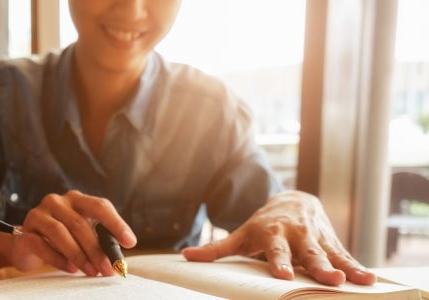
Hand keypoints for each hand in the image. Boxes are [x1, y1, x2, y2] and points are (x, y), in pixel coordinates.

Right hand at [9, 190, 136, 275]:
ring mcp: (39, 214)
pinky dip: (58, 259)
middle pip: (80, 223)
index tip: (130, 242)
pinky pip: (42, 245)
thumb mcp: (82, 236)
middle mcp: (57, 201)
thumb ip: (99, 240)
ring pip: (60, 233)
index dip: (116, 224)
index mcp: (76, 199)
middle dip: (96, 249)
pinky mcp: (25, 231)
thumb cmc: (61, 240)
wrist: (26, 245)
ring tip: (91, 271)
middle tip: (107, 269)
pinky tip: (71, 269)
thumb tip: (118, 258)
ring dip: (78, 255)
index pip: (99, 205)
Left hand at [182, 190, 376, 285]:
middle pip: (308, 253)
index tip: (281, 275)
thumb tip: (186, 257)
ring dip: (342, 267)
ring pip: (330, 254)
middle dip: (317, 266)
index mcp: (273, 234)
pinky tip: (370, 280)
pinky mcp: (332, 242)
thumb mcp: (240, 234)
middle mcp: (297, 235)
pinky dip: (357, 267)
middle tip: (328, 279)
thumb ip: (216, 248)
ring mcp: (316, 238)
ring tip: (355, 281)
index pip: (275, 250)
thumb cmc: (262, 225)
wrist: (292, 201)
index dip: (278, 262)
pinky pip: (345, 256)